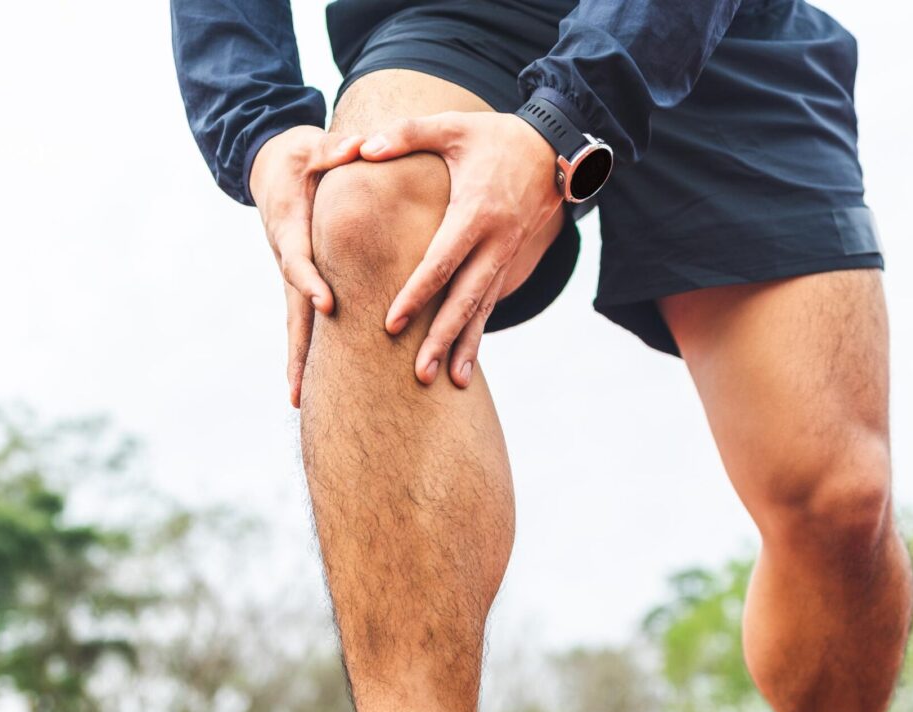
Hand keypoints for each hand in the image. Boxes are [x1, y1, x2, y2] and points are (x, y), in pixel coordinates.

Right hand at [249, 126, 362, 406]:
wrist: (271, 167)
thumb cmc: (300, 155)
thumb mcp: (314, 145)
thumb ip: (335, 149)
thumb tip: (357, 146)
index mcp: (289, 225)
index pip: (299, 260)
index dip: (311, 282)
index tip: (328, 305)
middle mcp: (286, 257)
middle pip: (293, 309)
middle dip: (298, 349)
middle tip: (301, 386)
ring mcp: (290, 276)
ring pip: (295, 323)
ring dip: (297, 362)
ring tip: (300, 400)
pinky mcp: (299, 285)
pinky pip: (302, 323)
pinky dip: (304, 353)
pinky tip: (308, 386)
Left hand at [359, 111, 560, 386]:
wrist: (553, 151)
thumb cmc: (493, 137)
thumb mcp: (451, 127)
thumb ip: (404, 134)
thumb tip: (360, 148)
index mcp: (475, 212)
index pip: (441, 262)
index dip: (417, 294)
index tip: (392, 323)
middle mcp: (495, 243)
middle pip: (465, 299)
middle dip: (442, 338)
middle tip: (419, 373)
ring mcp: (505, 258)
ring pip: (481, 311)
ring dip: (464, 348)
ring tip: (449, 383)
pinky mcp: (508, 266)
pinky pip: (489, 306)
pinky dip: (476, 337)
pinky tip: (463, 367)